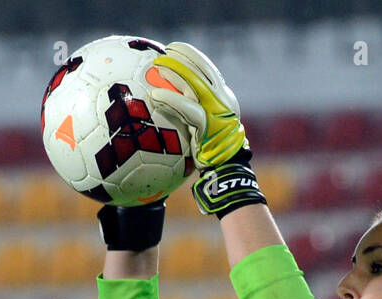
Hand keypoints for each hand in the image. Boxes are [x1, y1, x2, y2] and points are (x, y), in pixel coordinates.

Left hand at [151, 41, 247, 168]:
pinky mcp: (207, 124)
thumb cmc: (211, 147)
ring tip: (157, 65)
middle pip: (202, 70)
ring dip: (175, 72)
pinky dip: (170, 99)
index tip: (174, 48)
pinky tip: (155, 94)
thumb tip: (169, 96)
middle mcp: (222, 99)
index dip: (192, 56)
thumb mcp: (205, 123)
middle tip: (164, 51)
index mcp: (223, 96)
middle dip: (183, 57)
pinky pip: (186, 107)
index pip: (208, 69)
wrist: (226, 167)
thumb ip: (193, 107)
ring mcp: (216, 111)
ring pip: (195, 84)